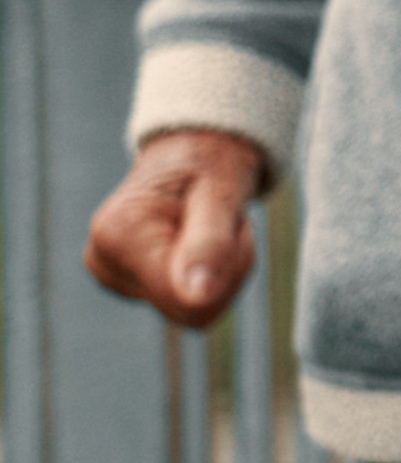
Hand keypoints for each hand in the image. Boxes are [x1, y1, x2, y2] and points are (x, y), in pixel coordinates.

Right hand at [85, 129, 263, 328]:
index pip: (186, 302)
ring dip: (220, 270)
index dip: (228, 271)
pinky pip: (186, 303)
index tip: (235, 227)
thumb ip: (210, 244)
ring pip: (191, 308)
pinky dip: (208, 274)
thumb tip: (198, 299)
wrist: (194, 150)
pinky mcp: (127, 284)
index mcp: (118, 234)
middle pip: (189, 311)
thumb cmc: (210, 164)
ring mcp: (111, 275)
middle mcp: (103, 259)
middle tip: (230, 224)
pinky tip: (198, 240)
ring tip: (212, 225)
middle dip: (225, 272)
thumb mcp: (221, 193)